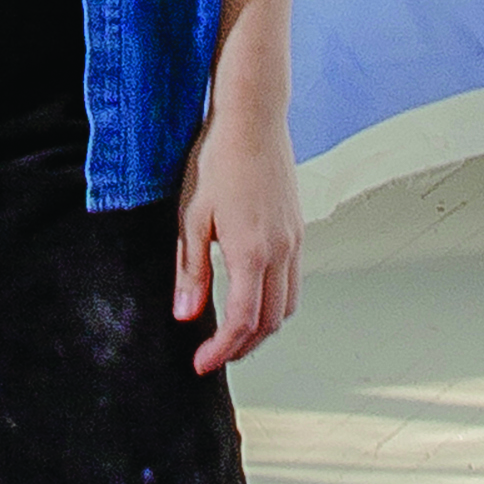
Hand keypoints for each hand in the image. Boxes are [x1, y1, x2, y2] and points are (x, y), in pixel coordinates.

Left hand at [173, 78, 301, 374]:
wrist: (254, 119)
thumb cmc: (217, 160)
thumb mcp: (191, 217)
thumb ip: (191, 271)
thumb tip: (186, 315)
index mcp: (252, 253)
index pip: (242, 323)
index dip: (222, 351)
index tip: (201, 364)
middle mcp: (281, 252)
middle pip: (271, 323)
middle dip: (242, 347)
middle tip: (213, 354)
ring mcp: (295, 240)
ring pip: (288, 305)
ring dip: (263, 328)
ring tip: (233, 332)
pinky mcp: (298, 229)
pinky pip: (293, 281)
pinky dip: (275, 302)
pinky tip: (252, 295)